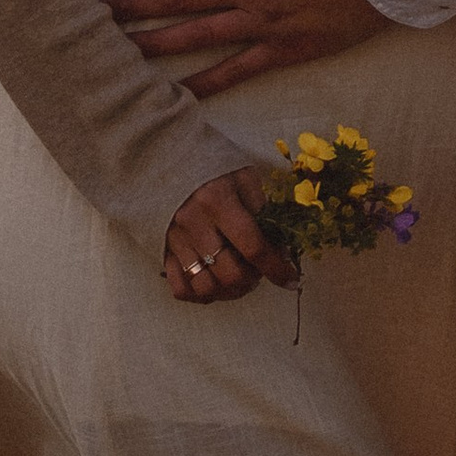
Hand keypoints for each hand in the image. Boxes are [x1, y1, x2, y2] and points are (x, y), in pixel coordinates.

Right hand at [163, 169, 296, 303]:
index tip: (291, 279)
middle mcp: (194, 223)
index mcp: (217, 200)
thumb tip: (283, 251)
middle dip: (253, 280)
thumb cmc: (216, 169)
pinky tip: (215, 284)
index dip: (276, 268)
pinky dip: (201, 295)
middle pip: (230, 274)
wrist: (174, 160)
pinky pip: (181, 288)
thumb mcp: (245, 178)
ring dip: (230, 291)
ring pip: (206, 287)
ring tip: (240, 278)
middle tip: (259, 270)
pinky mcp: (164, 249)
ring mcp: (175, 239)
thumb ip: (265, 211)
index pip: (253, 246)